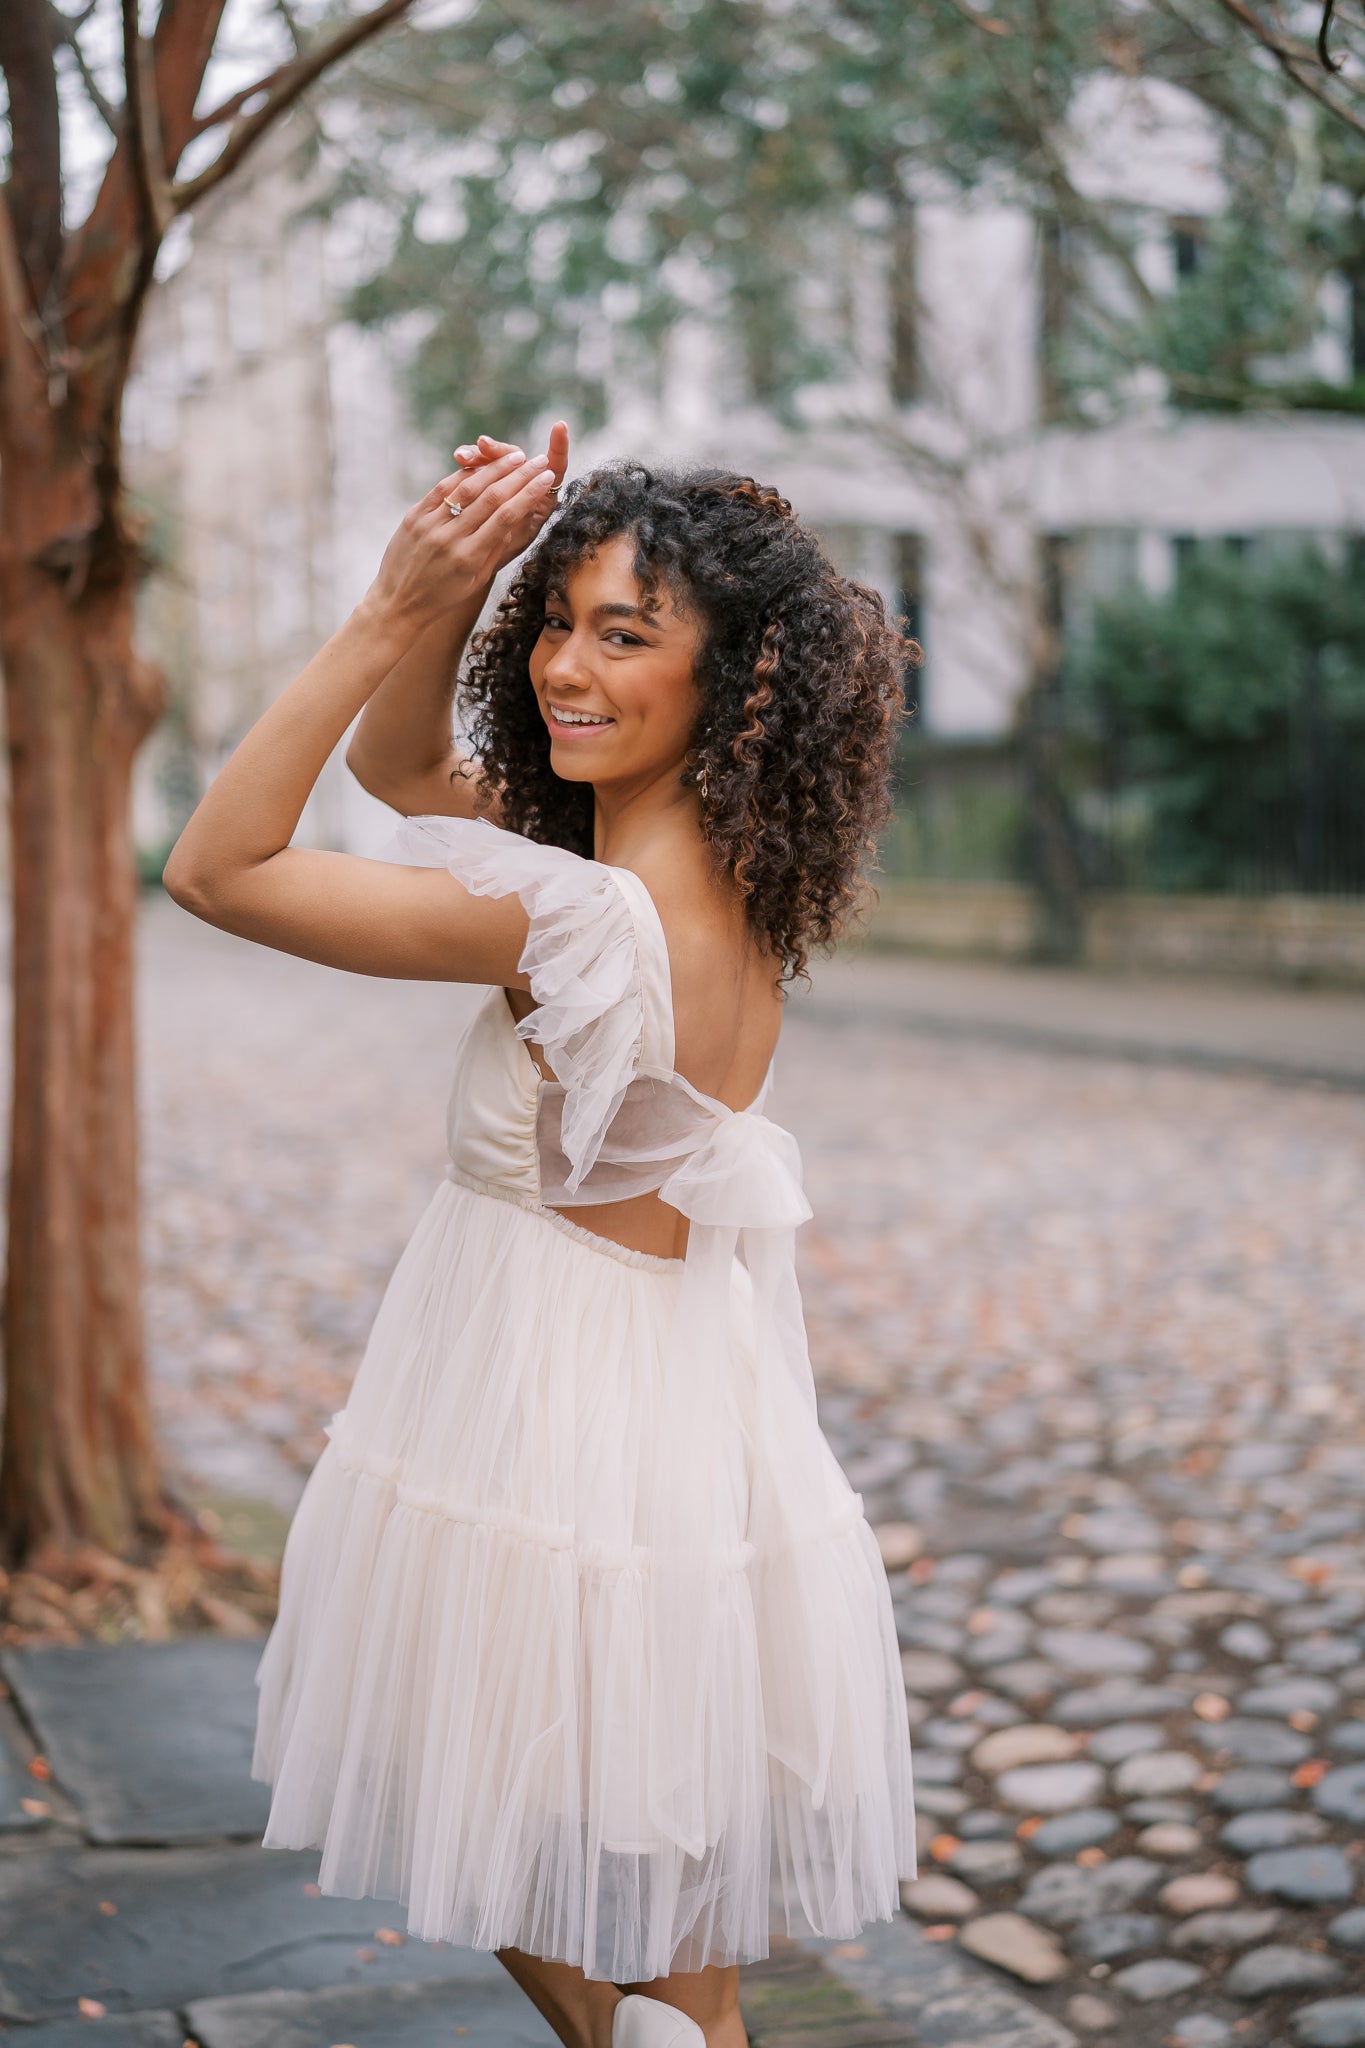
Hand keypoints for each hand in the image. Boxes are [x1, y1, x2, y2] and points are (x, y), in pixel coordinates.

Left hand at [363, 423, 569, 633]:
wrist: (398, 604)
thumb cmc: (443, 596)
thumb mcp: (475, 581)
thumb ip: (495, 549)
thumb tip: (516, 516)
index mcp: (470, 558)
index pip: (506, 517)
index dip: (529, 494)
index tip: (546, 479)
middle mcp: (450, 538)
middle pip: (491, 497)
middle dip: (519, 475)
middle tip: (539, 461)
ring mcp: (429, 525)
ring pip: (467, 487)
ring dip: (495, 468)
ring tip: (516, 457)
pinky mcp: (414, 517)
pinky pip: (443, 488)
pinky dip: (464, 474)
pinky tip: (482, 464)